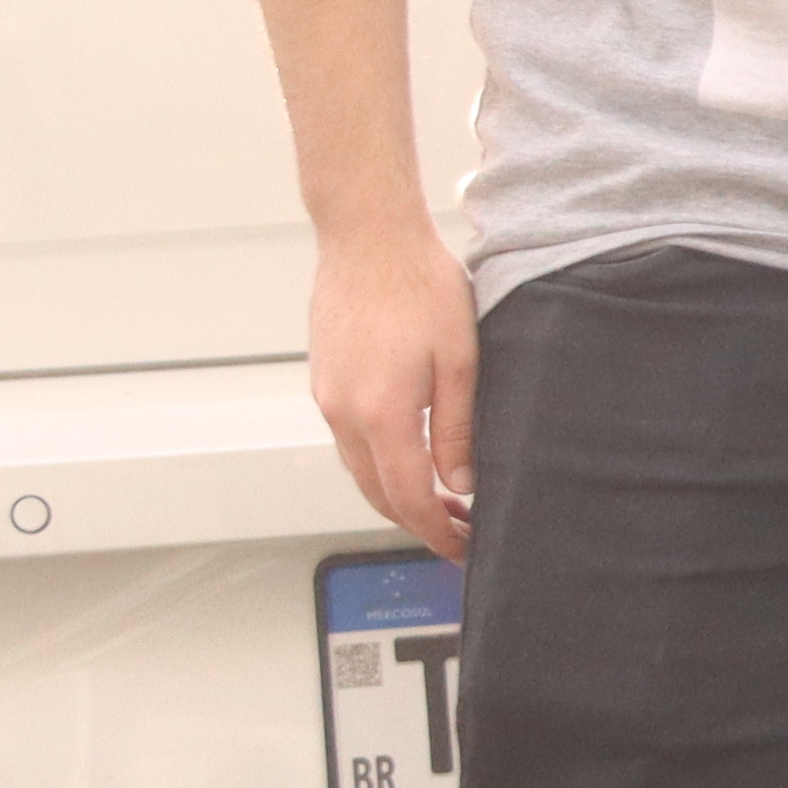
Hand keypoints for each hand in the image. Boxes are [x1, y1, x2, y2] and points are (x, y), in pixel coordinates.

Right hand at [308, 215, 477, 560]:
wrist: (368, 237)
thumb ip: (458, 429)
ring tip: (445, 502)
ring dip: (398, 495)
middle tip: (460, 534)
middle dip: (418, 522)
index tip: (463, 550)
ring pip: (360, 470)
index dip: (436, 532)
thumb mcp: (460, 361)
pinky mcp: (324, 381)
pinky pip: (349, 441)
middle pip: (377, 494)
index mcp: (381, 414)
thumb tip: (461, 484)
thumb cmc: (421, 286)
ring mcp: (327, 398)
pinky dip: (379, 465)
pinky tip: (412, 459)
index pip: (408, 499)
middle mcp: (343, 414)